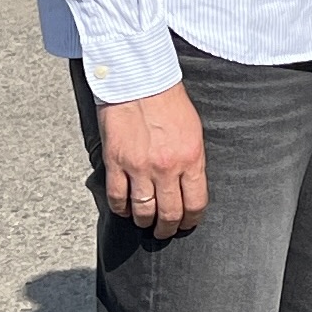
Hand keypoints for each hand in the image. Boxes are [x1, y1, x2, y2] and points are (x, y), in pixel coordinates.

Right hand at [95, 83, 208, 236]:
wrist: (139, 80)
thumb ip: (192, 161)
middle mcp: (166, 167)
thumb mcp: (193, 131)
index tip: (187, 224)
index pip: (195, 203)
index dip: (191, 220)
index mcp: (191, 158)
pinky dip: (121, 209)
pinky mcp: (116, 162)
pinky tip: (125, 209)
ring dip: (144, 222)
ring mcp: (139, 167)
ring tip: (145, 223)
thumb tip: (189, 186)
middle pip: (169, 213)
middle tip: (165, 231)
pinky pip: (118, 197)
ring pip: (143, 211)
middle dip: (167, 228)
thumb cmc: (168, 101)